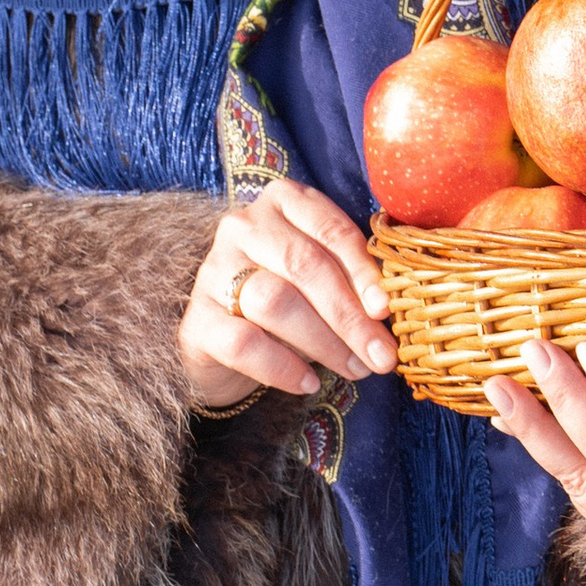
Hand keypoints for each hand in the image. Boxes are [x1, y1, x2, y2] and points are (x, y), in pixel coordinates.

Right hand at [180, 178, 396, 409]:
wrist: (224, 342)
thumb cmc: (289, 300)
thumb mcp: (322, 280)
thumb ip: (351, 281)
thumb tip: (388, 314)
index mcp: (282, 202)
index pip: (330, 230)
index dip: (363, 272)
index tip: (386, 310)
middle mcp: (243, 226)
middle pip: (304, 266)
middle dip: (349, 315)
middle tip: (380, 355)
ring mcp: (213, 271)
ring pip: (275, 301)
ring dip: (323, 342)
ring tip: (354, 368)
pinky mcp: (197, 320)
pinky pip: (243, 343)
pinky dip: (282, 367)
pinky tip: (309, 383)